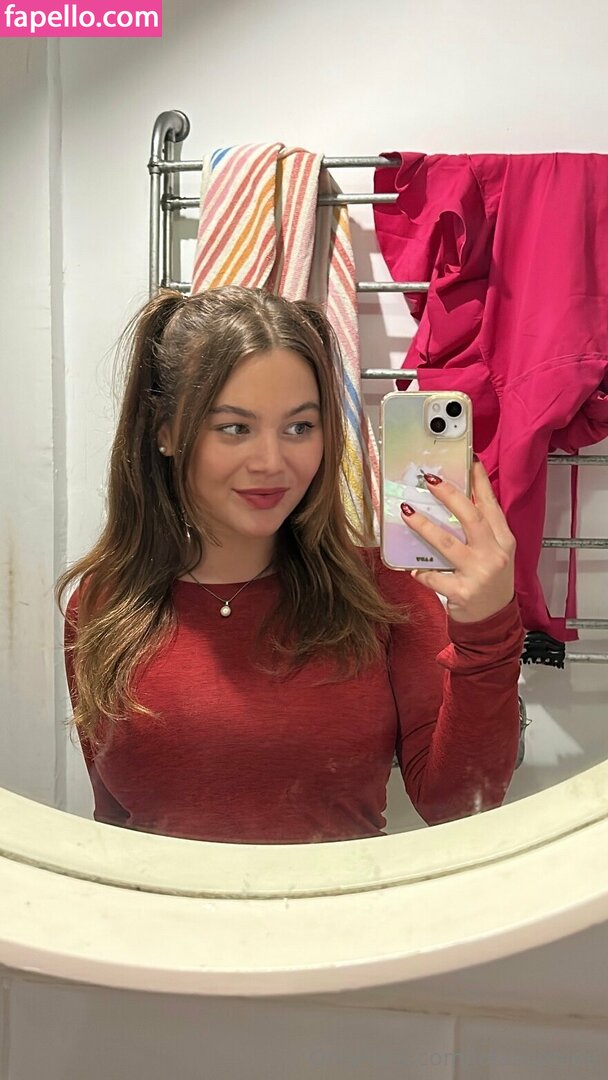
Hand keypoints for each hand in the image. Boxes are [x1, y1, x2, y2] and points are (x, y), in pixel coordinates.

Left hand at [401, 460, 515, 623]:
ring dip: (424, 526)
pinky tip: (411, 567)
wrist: (493, 622)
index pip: (491, 505)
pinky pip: (434, 577)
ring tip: (407, 512)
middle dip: (449, 495)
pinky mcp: (462, 592)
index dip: (480, 481)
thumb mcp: (494, 553)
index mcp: (503, 540)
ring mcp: (479, 573)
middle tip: (429, 479)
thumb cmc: (490, 582)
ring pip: (446, 543)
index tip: (469, 459)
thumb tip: (454, 500)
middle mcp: (494, 554)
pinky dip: (421, 571)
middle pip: (470, 517)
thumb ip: (480, 530)